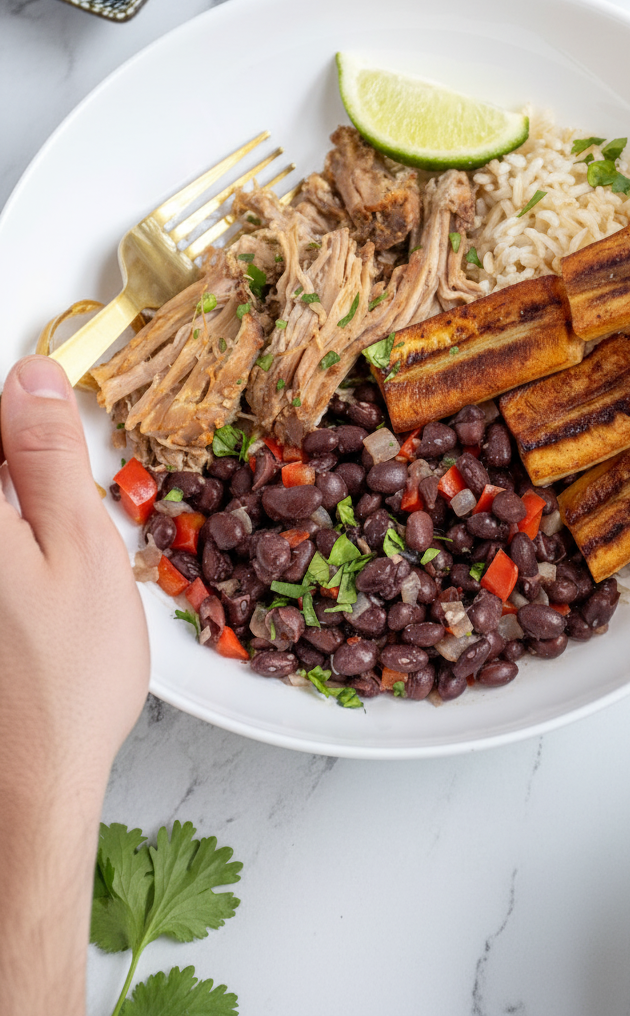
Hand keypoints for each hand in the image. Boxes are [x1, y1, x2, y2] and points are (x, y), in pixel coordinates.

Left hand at [0, 356, 148, 1014]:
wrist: (27, 786)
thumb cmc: (66, 681)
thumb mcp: (80, 547)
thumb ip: (47, 454)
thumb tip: (29, 376)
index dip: (20, 408)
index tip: (49, 413)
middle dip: (24, 465)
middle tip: (60, 525)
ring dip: (24, 507)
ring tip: (52, 576)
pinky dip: (16, 544)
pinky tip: (32, 591)